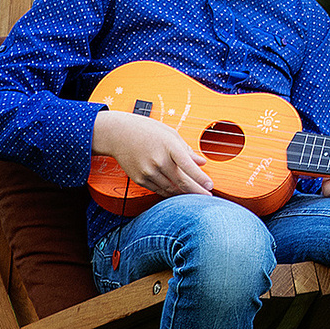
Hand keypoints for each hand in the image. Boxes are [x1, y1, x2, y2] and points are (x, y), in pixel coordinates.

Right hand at [93, 108, 211, 198]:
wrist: (119, 134)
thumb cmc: (147, 130)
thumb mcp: (170, 134)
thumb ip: (187, 150)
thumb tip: (202, 162)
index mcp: (169, 146)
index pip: (189, 165)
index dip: (201, 178)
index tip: (210, 186)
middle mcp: (159, 160)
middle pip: (182, 181)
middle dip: (197, 191)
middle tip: (208, 197)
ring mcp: (148, 171)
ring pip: (171, 189)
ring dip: (183, 194)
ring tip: (195, 196)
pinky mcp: (140, 179)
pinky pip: (158, 190)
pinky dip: (169, 192)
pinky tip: (177, 192)